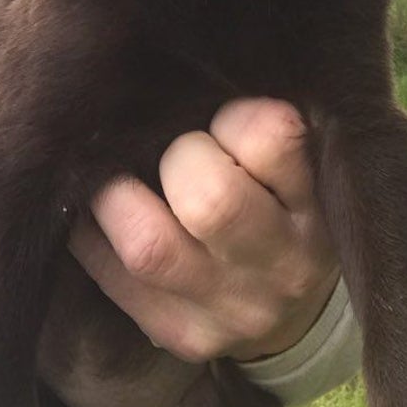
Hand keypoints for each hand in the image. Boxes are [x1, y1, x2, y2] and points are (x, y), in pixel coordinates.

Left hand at [69, 98, 340, 362]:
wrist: (295, 315)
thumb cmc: (288, 211)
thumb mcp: (304, 171)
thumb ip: (264, 126)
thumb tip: (188, 70)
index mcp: (314, 210)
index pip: (272, 139)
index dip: (236, 114)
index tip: (227, 116)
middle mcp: (278, 267)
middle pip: (209, 199)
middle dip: (178, 157)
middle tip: (175, 150)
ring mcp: (227, 310)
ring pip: (149, 246)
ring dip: (119, 196)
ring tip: (120, 176)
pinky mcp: (178, 335)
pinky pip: (111, 277)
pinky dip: (93, 233)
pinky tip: (103, 212)